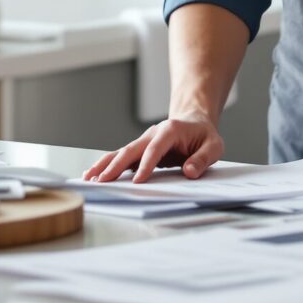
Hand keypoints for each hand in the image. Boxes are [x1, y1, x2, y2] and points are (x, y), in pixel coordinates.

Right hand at [82, 114, 224, 182]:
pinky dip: (107, 165)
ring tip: (89, 178)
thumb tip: (189, 171)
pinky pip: (121, 157)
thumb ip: (202, 159)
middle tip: (103, 181)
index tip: (137, 181)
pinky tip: (93, 175)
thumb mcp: (213, 146)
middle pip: (131, 150)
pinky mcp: (140, 150)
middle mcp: (152, 134)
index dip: (146, 165)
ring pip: (121, 153)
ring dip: (104, 165)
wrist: (194, 121)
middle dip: (116, 166)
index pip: (155, 149)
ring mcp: (144, 141)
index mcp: (170, 131)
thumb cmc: (204, 135)